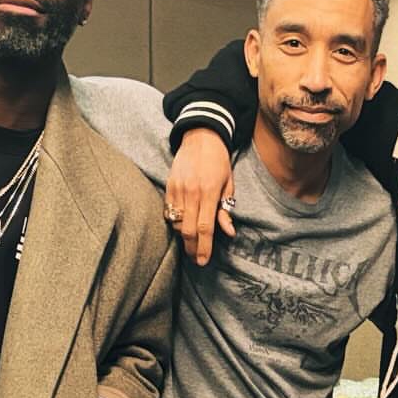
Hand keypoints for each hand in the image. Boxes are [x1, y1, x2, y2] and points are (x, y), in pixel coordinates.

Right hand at [165, 132, 235, 265]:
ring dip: (184, 237)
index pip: (206, 227)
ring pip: (177, 223)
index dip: (204, 247)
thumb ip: (226, 209)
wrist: (200, 137)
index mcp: (209, 192)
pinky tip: (183, 227)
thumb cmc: (218, 161)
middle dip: (192, 248)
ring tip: (192, 243)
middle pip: (189, 230)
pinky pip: (169, 212)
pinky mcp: (169, 186)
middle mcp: (192, 192)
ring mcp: (178, 189)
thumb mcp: (229, 183)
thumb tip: (228, 232)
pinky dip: (175, 223)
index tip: (204, 261)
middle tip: (196, 260)